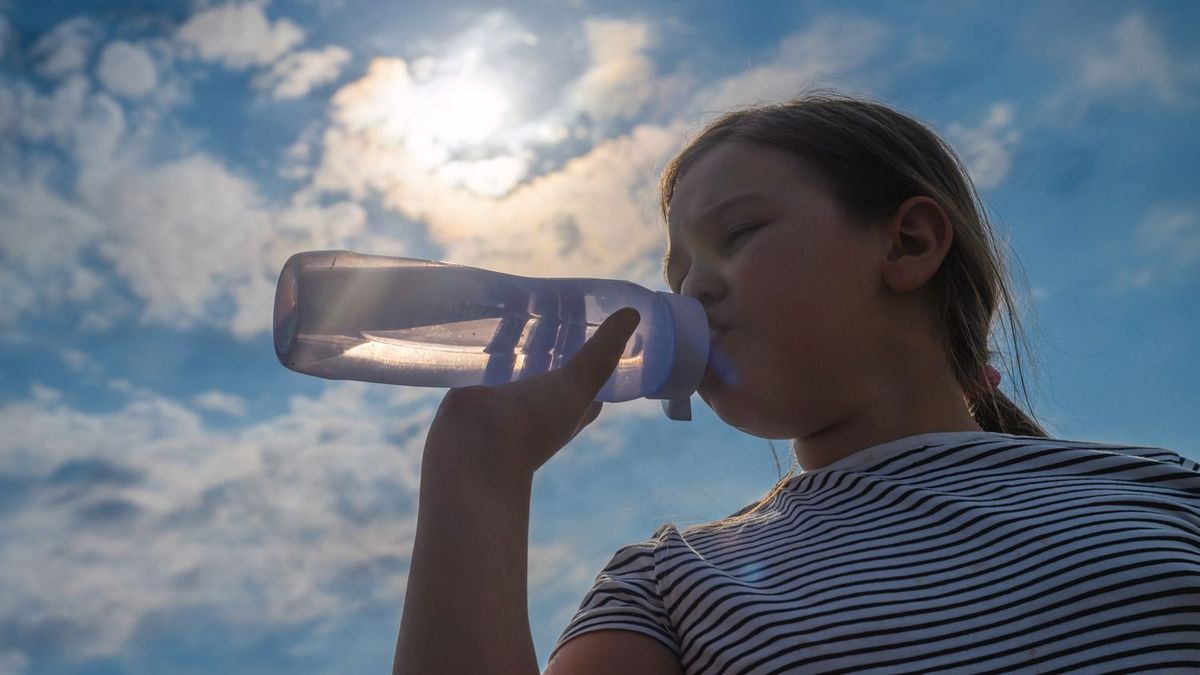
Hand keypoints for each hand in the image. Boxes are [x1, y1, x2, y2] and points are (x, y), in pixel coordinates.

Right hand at [423, 307, 640, 484]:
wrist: (475, 450)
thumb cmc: (534, 424)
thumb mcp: (577, 386)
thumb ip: (601, 353)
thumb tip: (632, 313)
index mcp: (573, 402)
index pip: (593, 369)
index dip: (598, 345)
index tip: (599, 312)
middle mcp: (543, 397)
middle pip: (554, 357)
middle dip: (556, 332)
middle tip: (557, 294)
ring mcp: (510, 391)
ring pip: (520, 354)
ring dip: (522, 333)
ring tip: (524, 294)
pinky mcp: (481, 384)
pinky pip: (489, 354)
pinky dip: (490, 337)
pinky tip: (492, 310)